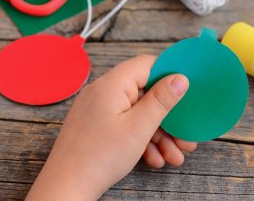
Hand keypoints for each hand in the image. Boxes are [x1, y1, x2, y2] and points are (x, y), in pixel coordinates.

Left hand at [27, 55, 196, 200]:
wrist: (65, 189)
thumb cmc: (99, 157)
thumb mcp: (139, 127)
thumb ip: (162, 99)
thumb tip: (180, 77)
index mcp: (112, 84)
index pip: (147, 64)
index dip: (169, 74)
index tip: (188, 91)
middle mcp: (103, 92)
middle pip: (146, 94)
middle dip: (169, 117)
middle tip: (186, 135)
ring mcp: (99, 110)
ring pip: (138, 114)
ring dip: (159, 134)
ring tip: (176, 155)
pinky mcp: (97, 126)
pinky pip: (126, 125)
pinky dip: (142, 140)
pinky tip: (155, 159)